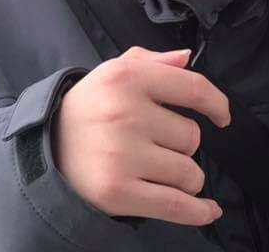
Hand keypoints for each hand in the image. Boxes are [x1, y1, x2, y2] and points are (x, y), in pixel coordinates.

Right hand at [52, 46, 229, 225]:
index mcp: (126, 77)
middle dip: (181, 144)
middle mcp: (125, 112)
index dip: (217, 104)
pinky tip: (207, 209)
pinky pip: (178, 205)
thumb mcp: (112, 73)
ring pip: (189, 172)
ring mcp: (122, 154)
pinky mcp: (118, 191)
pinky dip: (199, 211)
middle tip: (151, 144)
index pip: (194, 87)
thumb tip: (186, 57)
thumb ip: (151, 61)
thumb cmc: (89, 109)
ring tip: (154, 169)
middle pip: (192, 137)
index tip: (222, 116)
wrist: (46, 149)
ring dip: (183, 176)